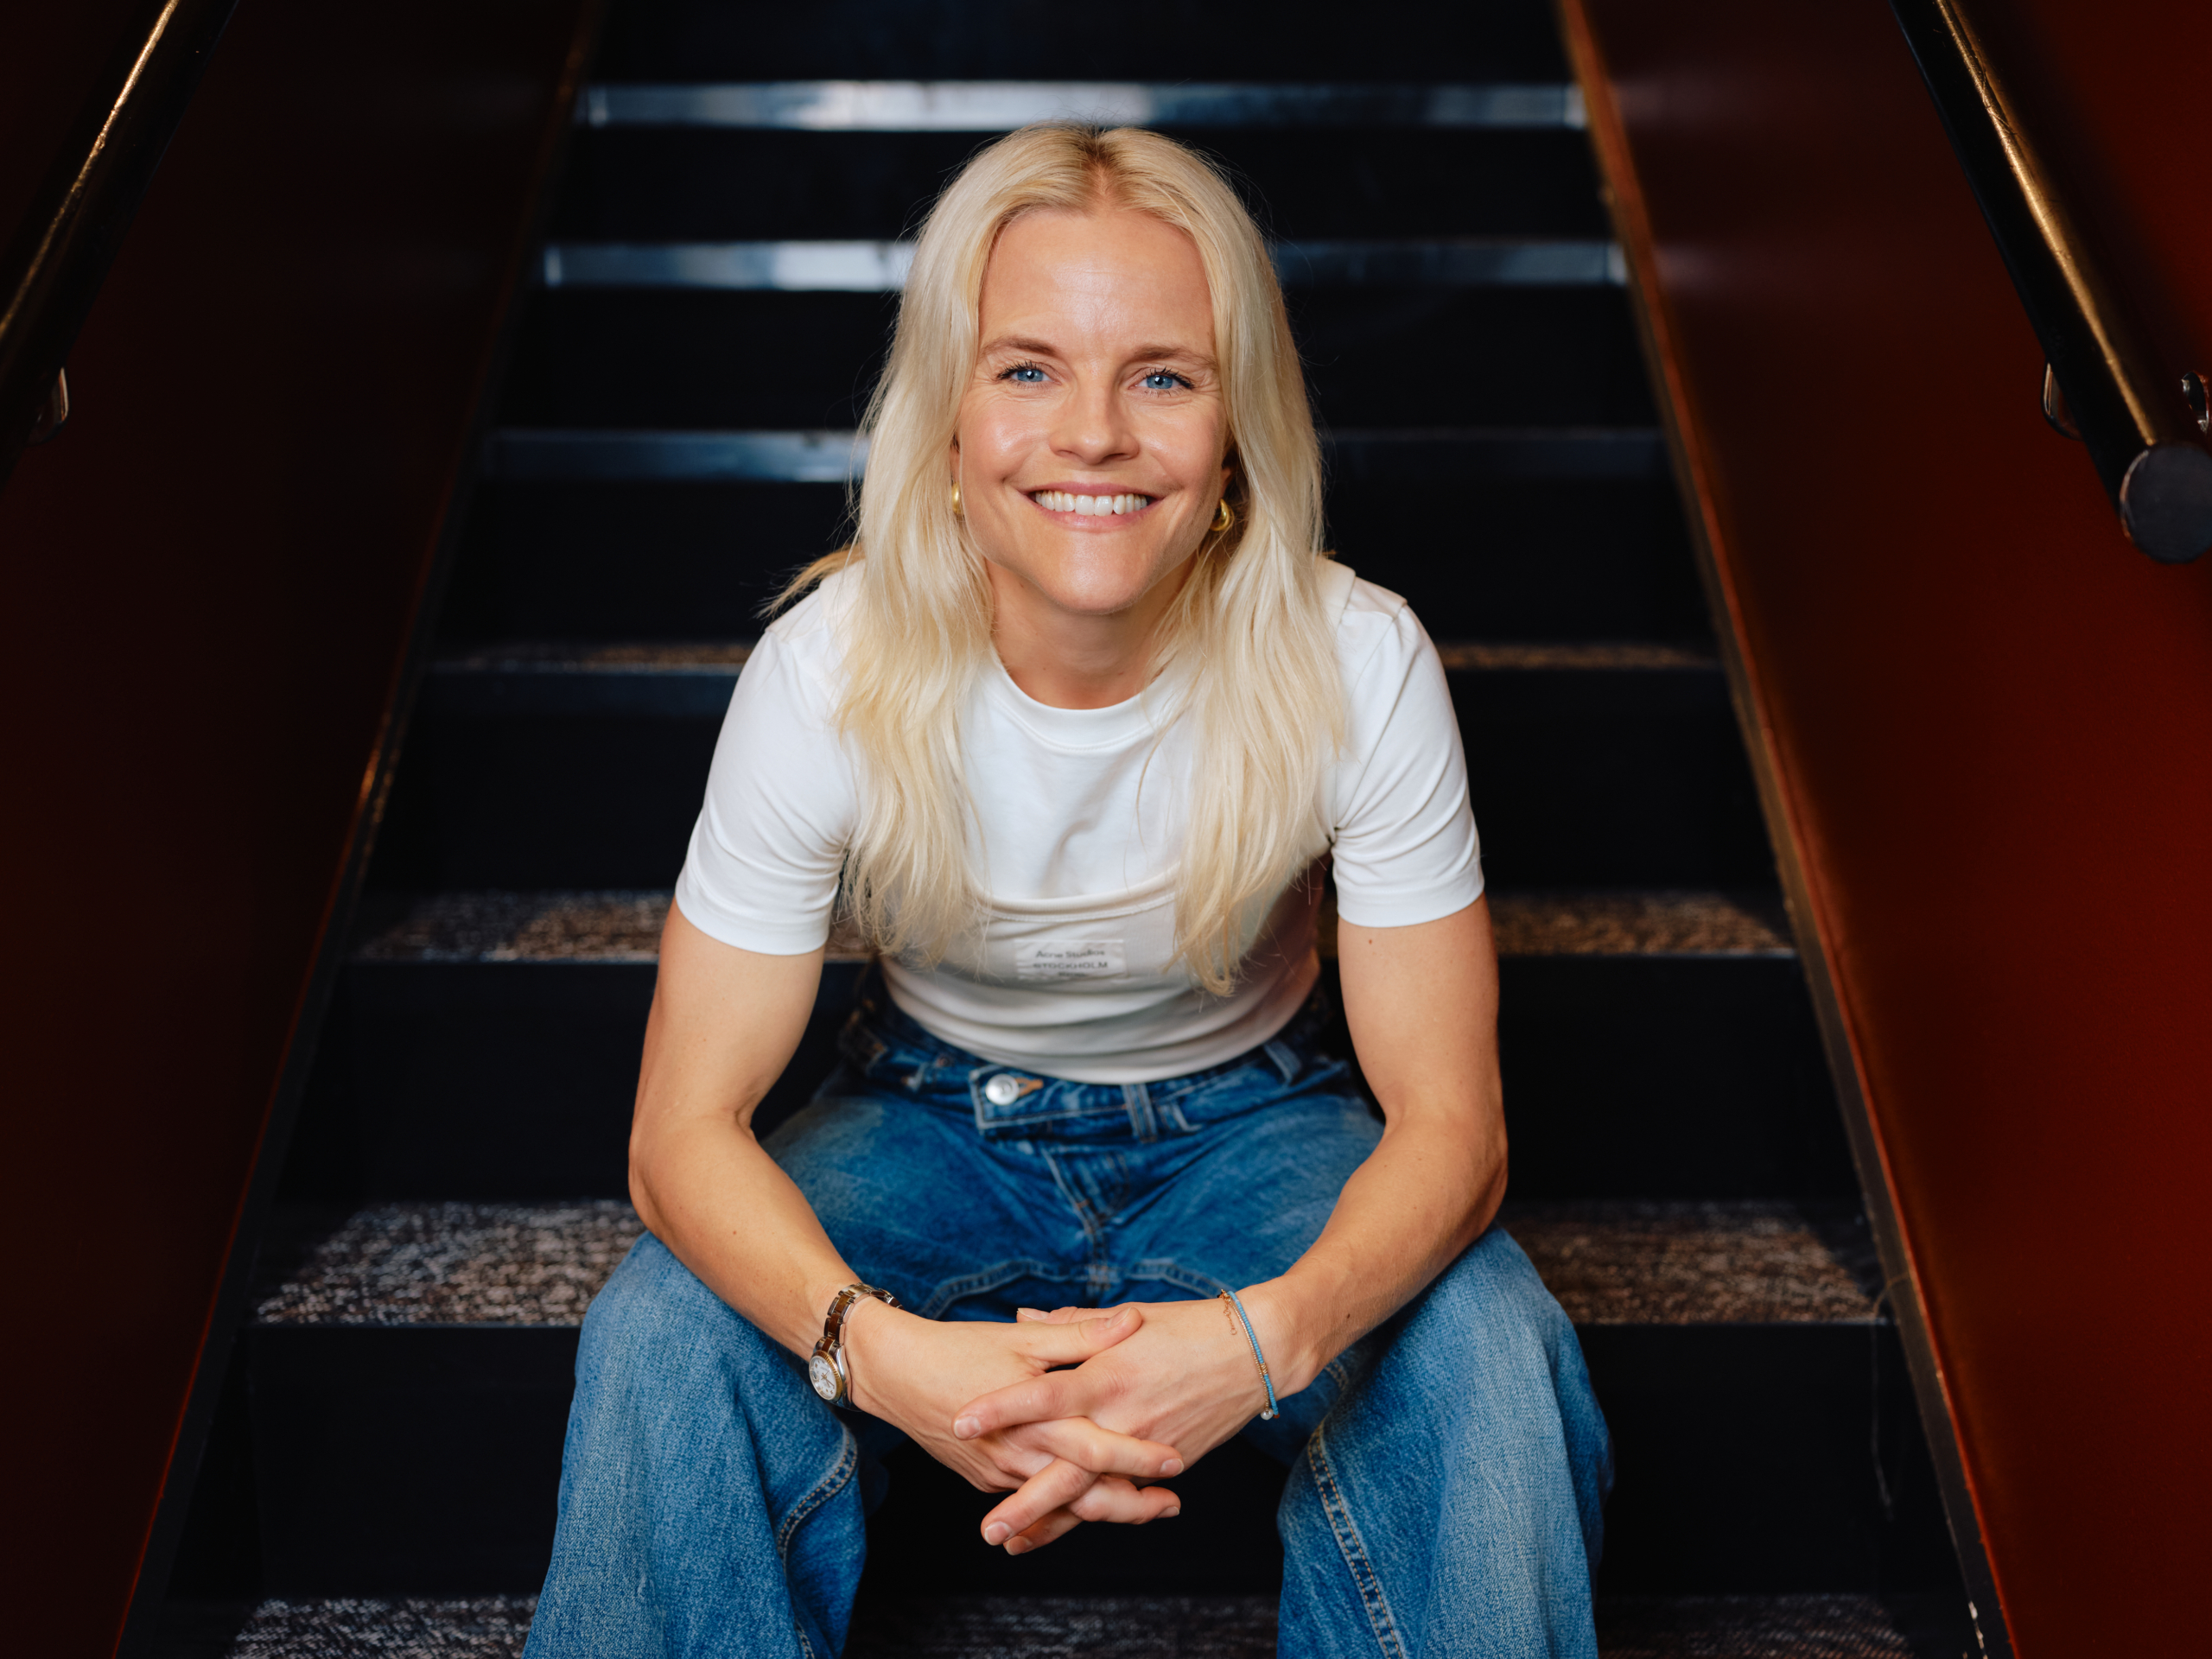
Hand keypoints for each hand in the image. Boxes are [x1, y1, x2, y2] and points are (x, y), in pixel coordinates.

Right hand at [843, 1300, 1186, 1533]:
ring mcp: (1000, 1472)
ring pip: (1059, 1504)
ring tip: (1144, 1508)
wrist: (893, 1373)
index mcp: (1035, 1418)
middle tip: (1173, 1506)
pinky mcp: (985, 1477)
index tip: (1177, 1462)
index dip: (1139, 1458)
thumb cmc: (959, 1347)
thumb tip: (1132, 1320)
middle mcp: (1020, 1454)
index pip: (1097, 1449)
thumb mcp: (1022, 1338)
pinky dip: (1062, 1508)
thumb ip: (1080, 1334)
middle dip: (1132, 1505)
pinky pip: (1031, 1500)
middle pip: (1084, 1495)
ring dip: (1102, 1510)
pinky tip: (1087, 1504)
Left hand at [950, 1291, 1287, 1551]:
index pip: (1043, 1394)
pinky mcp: (1168, 1464)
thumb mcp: (1127, 1316)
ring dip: (1053, 1522)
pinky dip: (1093, 1514)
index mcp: (1107, 1373)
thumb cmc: (1187, 1325)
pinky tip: (1062, 1529)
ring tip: (1013, 1544)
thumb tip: (1023, 1317)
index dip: (1001, 1408)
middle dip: (1026, 1502)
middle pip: (1066, 1468)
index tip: (960, 1421)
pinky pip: (1124, 1495)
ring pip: (1094, 1496)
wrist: (1255, 1352)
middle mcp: (1123, 1417)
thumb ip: (1071, 1325)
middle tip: (987, 1529)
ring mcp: (1147, 1447)